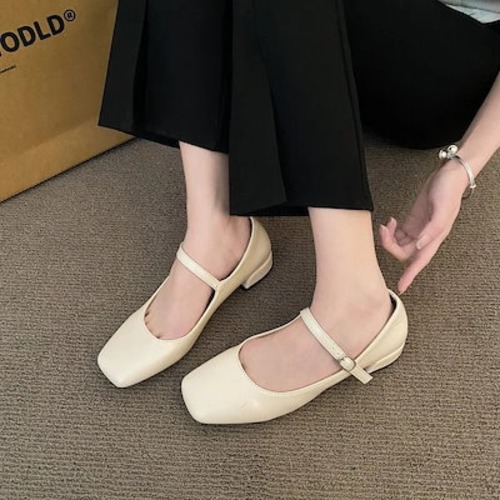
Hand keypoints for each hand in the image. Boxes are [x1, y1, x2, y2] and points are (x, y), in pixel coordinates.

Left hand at [379, 160, 470, 293]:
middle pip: (403, 252)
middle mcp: (425, 237)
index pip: (419, 262)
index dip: (410, 275)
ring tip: (386, 225)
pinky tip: (390, 222)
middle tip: (383, 230)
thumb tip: (419, 246)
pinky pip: (399, 234)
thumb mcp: (442, 209)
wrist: (448, 175)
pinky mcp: (413, 220)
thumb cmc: (448, 191)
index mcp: (434, 238)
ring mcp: (418, 229)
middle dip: (389, 245)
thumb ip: (432, 229)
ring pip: (399, 244)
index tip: (401, 287)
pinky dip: (391, 230)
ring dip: (388, 238)